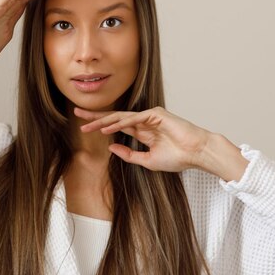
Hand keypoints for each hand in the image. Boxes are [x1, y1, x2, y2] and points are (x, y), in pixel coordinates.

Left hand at [74, 106, 212, 172]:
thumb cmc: (178, 158)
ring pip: (121, 116)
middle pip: (114, 117)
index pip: (116, 125)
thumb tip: (111, 147)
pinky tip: (108, 128)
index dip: (99, 125)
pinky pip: (134, 118)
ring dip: (104, 121)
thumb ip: (129, 155)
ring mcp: (149, 116)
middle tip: (77, 114)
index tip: (83, 126)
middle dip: (95, 117)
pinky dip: (121, 122)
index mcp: (142, 131)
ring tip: (88, 125)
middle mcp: (143, 122)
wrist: (197, 154)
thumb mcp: (147, 161)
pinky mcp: (156, 114)